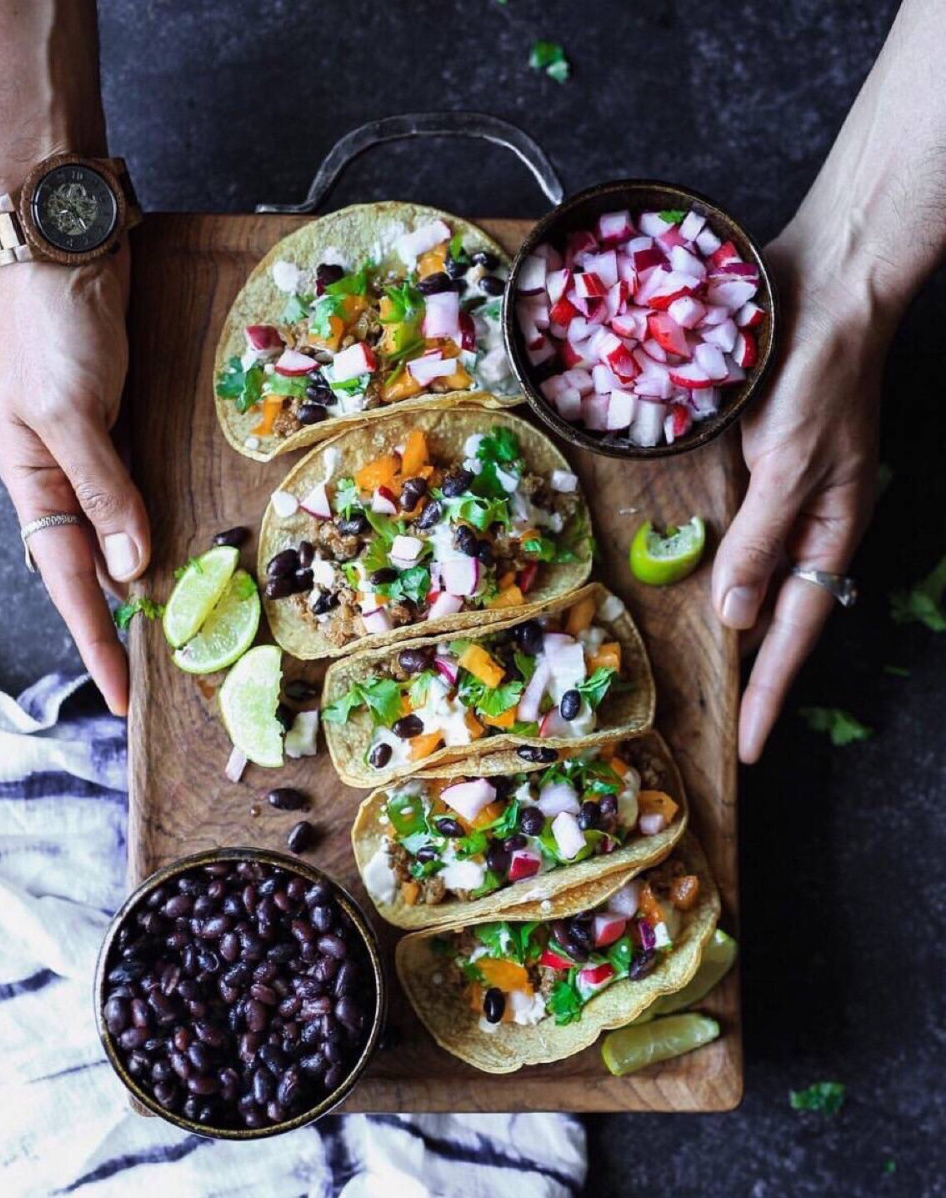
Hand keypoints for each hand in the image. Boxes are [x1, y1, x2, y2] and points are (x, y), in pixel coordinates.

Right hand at [0, 248, 149, 715]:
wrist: (67, 247)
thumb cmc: (56, 330)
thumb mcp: (73, 417)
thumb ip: (104, 492)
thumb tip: (131, 566)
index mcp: (33, 482)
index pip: (69, 581)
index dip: (96, 641)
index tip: (122, 694)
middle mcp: (61, 477)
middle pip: (90, 568)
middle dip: (117, 625)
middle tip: (152, 677)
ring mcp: (93, 452)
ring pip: (116, 534)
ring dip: (139, 579)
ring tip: (168, 630)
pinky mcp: (122, 426)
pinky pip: (137, 493)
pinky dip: (152, 525)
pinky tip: (172, 549)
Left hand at [711, 219, 892, 762]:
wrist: (820, 287)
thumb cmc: (817, 374)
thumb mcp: (790, 464)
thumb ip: (762, 540)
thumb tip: (739, 617)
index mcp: (830, 532)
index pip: (797, 632)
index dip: (771, 692)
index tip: (748, 748)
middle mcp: (804, 522)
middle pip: (774, 612)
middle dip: (750, 669)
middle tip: (720, 722)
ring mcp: (777, 494)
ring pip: (748, 573)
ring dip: (725, 618)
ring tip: (698, 670)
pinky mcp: (752, 464)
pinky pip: (729, 526)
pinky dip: (708, 558)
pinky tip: (679, 578)